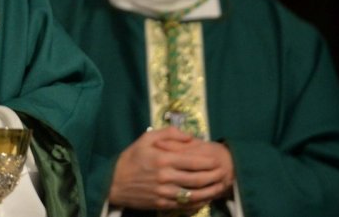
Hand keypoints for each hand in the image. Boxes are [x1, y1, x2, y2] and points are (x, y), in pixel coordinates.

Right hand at [109, 128, 234, 210]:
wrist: (114, 182)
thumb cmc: (132, 157)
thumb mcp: (146, 138)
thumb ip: (169, 134)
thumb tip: (190, 136)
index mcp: (163, 159)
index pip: (193, 161)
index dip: (208, 162)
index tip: (218, 160)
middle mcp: (166, 177)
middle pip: (197, 179)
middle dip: (213, 176)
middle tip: (224, 173)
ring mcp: (165, 193)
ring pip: (194, 194)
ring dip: (209, 191)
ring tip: (219, 187)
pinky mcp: (162, 204)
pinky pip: (185, 205)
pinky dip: (198, 203)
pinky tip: (205, 198)